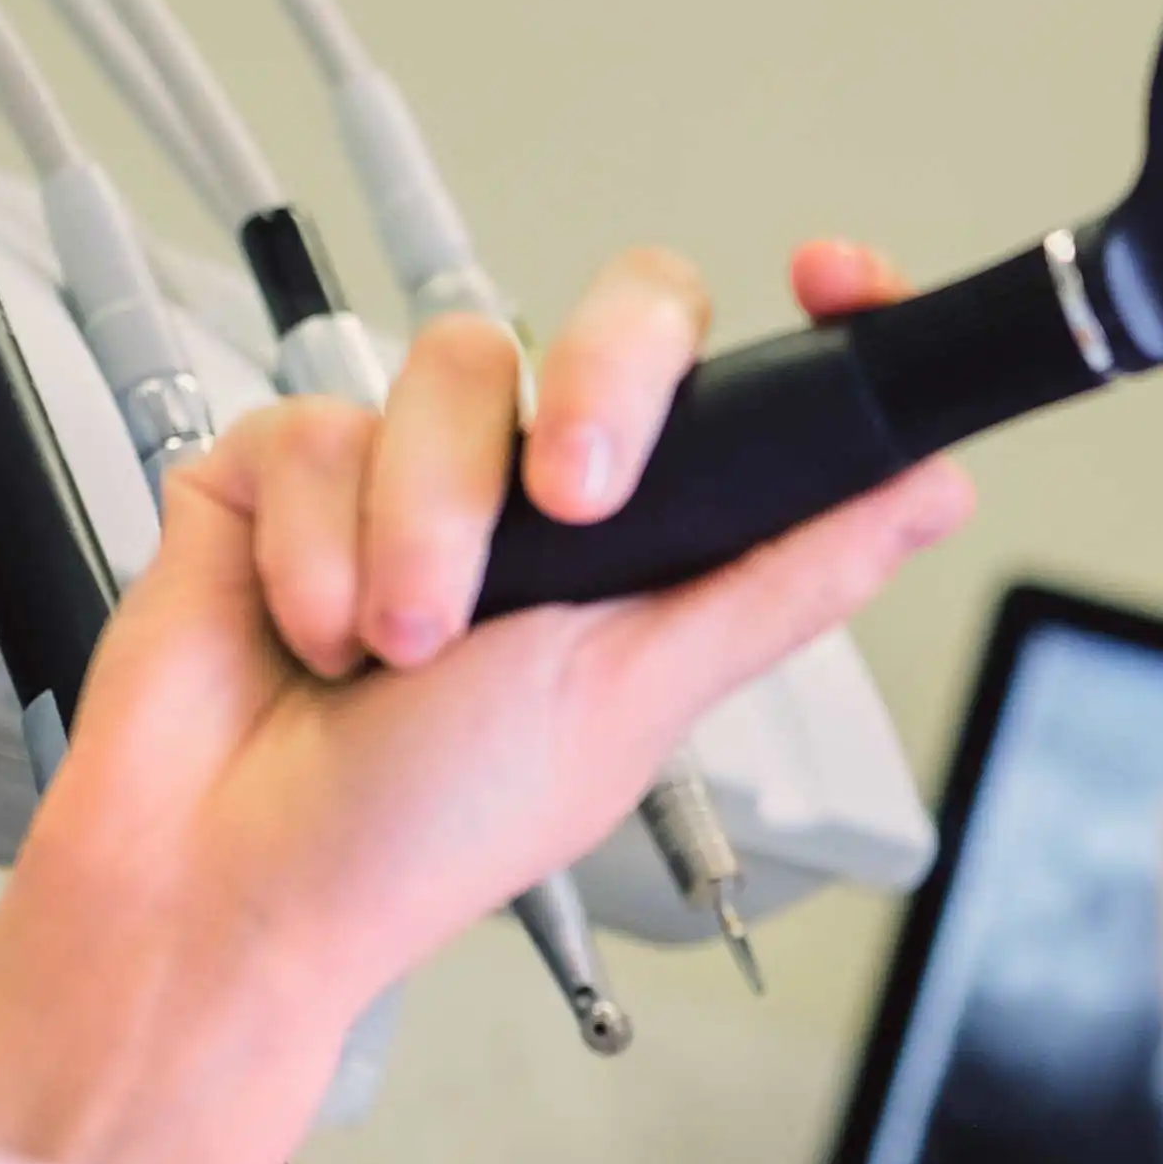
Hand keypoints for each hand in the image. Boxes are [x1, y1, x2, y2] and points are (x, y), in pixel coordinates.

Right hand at [0, 241, 969, 1163]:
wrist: (230, 882)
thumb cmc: (427, 829)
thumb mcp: (639, 696)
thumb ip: (781, 578)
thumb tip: (932, 496)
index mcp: (647, 550)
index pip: (735, 390)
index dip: (806, 318)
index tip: (835, 280)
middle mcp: (538, 495)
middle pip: (617, 322)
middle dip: (601, 390)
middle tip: (572, 504)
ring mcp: (412, 468)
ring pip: (459, 371)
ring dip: (427, 527)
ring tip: (397, 651)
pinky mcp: (283, 464)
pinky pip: (319, 423)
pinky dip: (318, 547)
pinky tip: (313, 632)